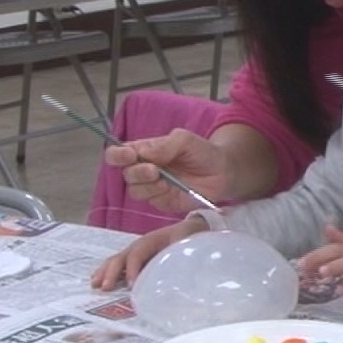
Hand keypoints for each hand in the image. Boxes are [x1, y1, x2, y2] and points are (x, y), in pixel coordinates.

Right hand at [91, 215, 208, 289]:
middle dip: (112, 272)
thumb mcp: (189, 241)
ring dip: (104, 272)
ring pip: (116, 260)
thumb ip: (183, 250)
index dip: (133, 268)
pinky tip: (98, 283)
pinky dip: (107, 273)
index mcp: (152, 240)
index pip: (138, 253)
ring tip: (95, 285)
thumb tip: (180, 267)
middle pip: (122, 257)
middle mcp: (140, 245)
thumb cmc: (189, 237)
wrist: (192, 229)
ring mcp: (135, 252)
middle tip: (105, 287)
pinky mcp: (136, 260)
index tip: (132, 285)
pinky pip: (118, 265)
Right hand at [103, 129, 232, 212]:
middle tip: (154, 170)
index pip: (118, 154)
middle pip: (125, 174)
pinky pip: (151, 202)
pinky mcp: (162, 202)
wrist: (224, 172)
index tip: (129, 155)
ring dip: (148, 185)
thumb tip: (141, 152)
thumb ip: (163, 144)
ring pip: (135, 190)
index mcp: (144, 151)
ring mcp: (152, 187)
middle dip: (137, 173)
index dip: (117, 155)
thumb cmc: (202, 152)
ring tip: (165, 180)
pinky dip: (159, 195)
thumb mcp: (184, 140)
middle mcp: (143, 169)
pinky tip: (171, 189)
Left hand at [300, 226, 342, 307]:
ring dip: (337, 266)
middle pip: (341, 251)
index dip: (317, 253)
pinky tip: (339, 291)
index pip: (334, 247)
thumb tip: (326, 226)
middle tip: (305, 266)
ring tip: (322, 273)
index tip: (300, 263)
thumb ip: (341, 240)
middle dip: (322, 257)